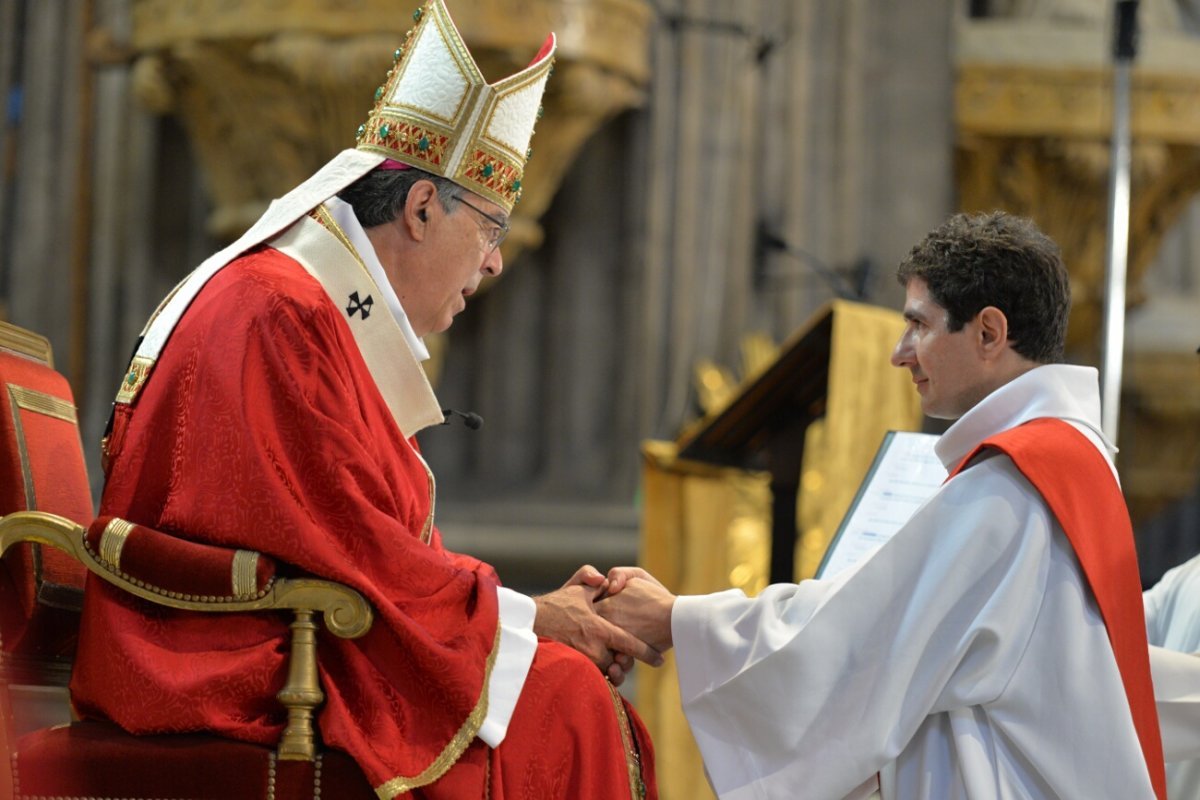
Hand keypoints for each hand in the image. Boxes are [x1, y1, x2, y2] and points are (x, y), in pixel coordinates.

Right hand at [534, 565, 663, 685]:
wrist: (528, 624)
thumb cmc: (553, 606)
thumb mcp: (573, 588)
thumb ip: (590, 577)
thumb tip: (605, 578)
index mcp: (599, 629)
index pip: (630, 644)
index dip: (647, 653)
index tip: (660, 659)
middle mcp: (593, 648)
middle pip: (620, 664)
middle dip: (625, 665)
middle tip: (627, 662)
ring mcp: (582, 661)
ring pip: (606, 673)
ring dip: (611, 671)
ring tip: (614, 667)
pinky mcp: (572, 669)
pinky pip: (592, 677)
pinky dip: (597, 675)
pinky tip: (598, 670)